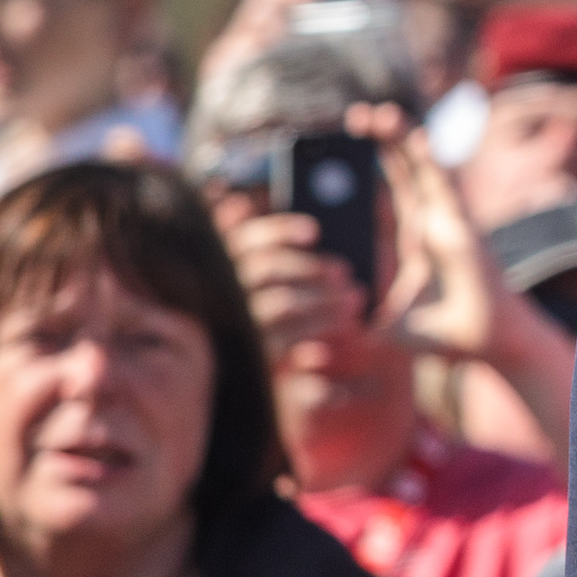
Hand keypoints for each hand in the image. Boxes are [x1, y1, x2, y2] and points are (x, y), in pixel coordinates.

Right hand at [211, 195, 372, 358]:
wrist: (241, 372)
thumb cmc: (259, 309)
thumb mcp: (259, 277)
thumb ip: (264, 244)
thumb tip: (240, 203)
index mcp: (221, 267)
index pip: (246, 240)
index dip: (279, 231)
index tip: (315, 231)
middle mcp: (222, 293)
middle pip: (266, 267)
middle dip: (310, 267)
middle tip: (344, 271)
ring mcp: (234, 324)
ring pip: (281, 303)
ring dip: (323, 299)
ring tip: (355, 298)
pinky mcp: (250, 355)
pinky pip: (284, 340)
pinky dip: (316, 328)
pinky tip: (342, 323)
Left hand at [346, 102, 503, 359]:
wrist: (486, 344)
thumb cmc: (447, 336)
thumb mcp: (389, 324)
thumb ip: (364, 318)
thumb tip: (332, 326)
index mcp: (416, 242)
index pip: (392, 194)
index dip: (374, 167)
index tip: (350, 144)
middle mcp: (433, 225)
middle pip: (405, 172)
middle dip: (383, 143)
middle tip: (358, 115)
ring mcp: (448, 223)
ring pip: (422, 171)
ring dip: (401, 141)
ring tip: (379, 113)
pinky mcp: (461, 228)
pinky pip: (442, 188)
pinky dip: (429, 162)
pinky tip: (414, 138)